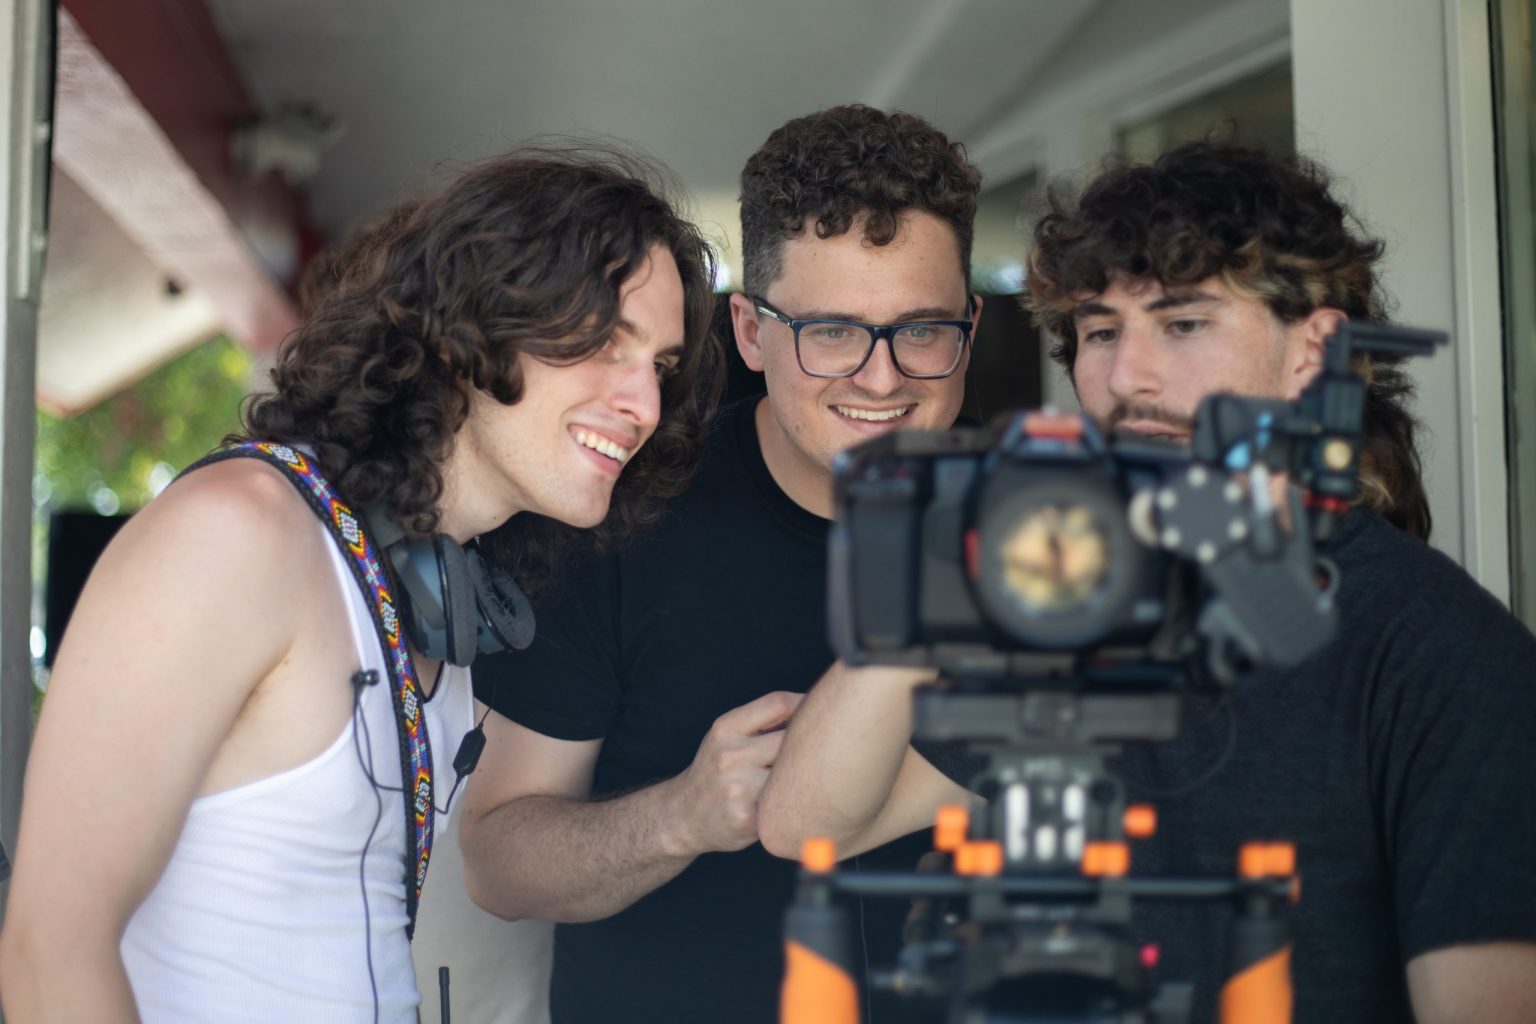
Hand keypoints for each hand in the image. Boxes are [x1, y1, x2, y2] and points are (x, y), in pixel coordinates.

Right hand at [667, 690, 803, 854]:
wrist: (683, 816)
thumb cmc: (717, 770)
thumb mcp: (726, 736)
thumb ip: (762, 720)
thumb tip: (812, 705)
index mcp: (726, 728)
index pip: (778, 703)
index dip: (805, 706)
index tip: (819, 714)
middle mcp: (730, 755)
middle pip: (791, 738)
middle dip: (807, 745)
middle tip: (819, 750)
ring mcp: (739, 788)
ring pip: (793, 772)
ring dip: (801, 775)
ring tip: (802, 779)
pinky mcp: (748, 818)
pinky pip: (787, 802)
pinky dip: (794, 801)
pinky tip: (787, 802)